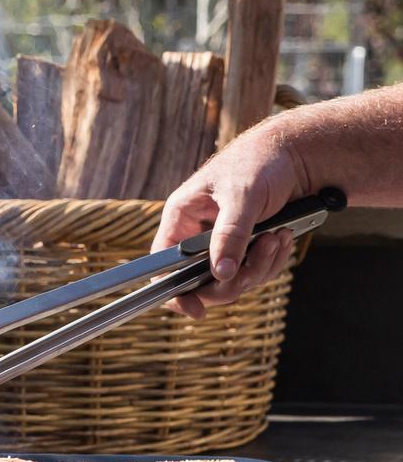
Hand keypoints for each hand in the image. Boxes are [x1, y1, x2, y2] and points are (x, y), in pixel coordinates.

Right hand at [151, 124, 306, 318]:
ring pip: (231, 281)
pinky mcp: (245, 248)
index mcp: (182, 218)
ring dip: (259, 267)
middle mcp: (196, 235)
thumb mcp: (242, 196)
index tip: (196, 308)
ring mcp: (221, 244)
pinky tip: (283, 238)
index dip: (174, 292)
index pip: (163, 266)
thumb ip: (230, 236)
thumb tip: (222, 274)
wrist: (297, 154)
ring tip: (278, 237)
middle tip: (255, 263)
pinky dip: (271, 262)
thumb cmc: (261, 162)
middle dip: (232, 279)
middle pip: (200, 283)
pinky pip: (253, 273)